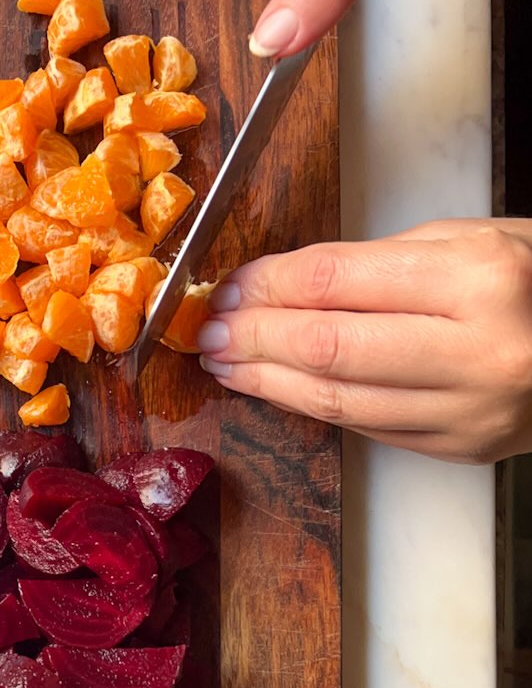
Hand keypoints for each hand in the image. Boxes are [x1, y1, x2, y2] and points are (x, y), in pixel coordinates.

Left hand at [197, 220, 531, 462]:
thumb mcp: (468, 239)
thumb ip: (376, 263)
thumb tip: (281, 285)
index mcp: (479, 279)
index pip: (338, 281)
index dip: (270, 284)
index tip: (231, 285)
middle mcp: (477, 352)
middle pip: (328, 346)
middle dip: (254, 336)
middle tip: (208, 328)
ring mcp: (469, 411)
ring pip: (338, 400)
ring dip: (267, 381)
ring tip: (224, 363)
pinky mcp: (462, 448)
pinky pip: (367, 426)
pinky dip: (312, 405)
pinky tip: (276, 387)